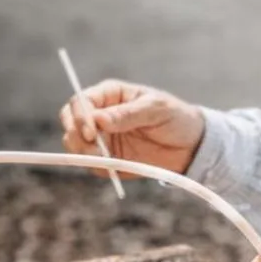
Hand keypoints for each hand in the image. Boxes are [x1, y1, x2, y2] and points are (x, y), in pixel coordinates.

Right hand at [59, 80, 204, 175]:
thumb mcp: (156, 109)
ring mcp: (102, 137)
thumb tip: (99, 119)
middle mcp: (100, 114)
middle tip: (92, 147)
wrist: (191, 146)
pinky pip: (90, 163)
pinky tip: (113, 166)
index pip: (81, 101)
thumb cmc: (175, 117)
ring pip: (74, 143)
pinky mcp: (107, 158)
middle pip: (69, 121)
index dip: (79, 116)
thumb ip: (127, 114)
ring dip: (83, 152)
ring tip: (106, 159)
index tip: (91, 132)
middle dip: (75, 134)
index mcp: (110, 95)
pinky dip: (96, 167)